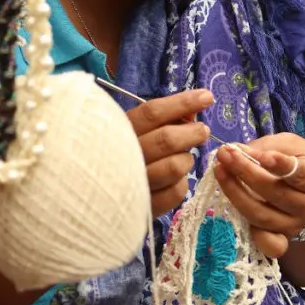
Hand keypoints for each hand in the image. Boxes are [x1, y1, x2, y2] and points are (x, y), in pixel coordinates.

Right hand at [128, 89, 213, 216]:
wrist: (97, 195)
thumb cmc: (120, 155)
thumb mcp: (135, 131)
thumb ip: (162, 119)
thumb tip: (193, 111)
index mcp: (118, 132)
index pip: (152, 112)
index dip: (183, 103)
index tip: (207, 97)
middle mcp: (124, 157)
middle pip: (167, 139)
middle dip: (193, 132)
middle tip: (202, 131)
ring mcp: (133, 184)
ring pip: (176, 166)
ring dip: (186, 159)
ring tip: (183, 157)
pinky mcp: (146, 207)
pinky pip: (177, 191)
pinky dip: (181, 183)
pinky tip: (173, 179)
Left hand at [214, 133, 304, 257]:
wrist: (304, 190)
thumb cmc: (293, 160)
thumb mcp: (286, 145)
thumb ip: (264, 147)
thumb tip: (236, 151)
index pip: (300, 174)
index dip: (282, 165)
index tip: (264, 156)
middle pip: (275, 193)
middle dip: (246, 172)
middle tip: (226, 154)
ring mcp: (294, 224)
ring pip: (262, 215)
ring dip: (236, 193)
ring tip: (220, 171)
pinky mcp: (280, 237)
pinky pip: (266, 242)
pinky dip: (250, 232)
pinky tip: (231, 210)